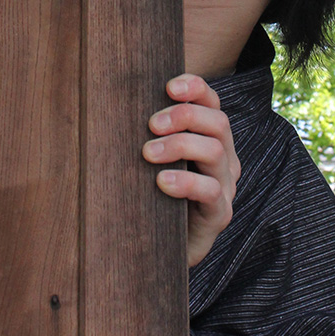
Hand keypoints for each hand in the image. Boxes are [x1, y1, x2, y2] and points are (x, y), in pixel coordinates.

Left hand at [144, 74, 240, 267]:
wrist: (160, 248)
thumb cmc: (152, 194)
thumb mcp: (151, 159)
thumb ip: (146, 134)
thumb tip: (109, 102)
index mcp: (210, 138)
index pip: (212, 103)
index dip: (196, 88)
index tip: (169, 87)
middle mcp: (224, 158)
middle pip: (218, 122)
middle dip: (184, 116)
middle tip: (152, 124)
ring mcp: (225, 186)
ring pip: (215, 152)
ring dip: (180, 145)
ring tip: (148, 153)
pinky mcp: (219, 214)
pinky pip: (211, 192)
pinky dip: (186, 183)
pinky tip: (162, 182)